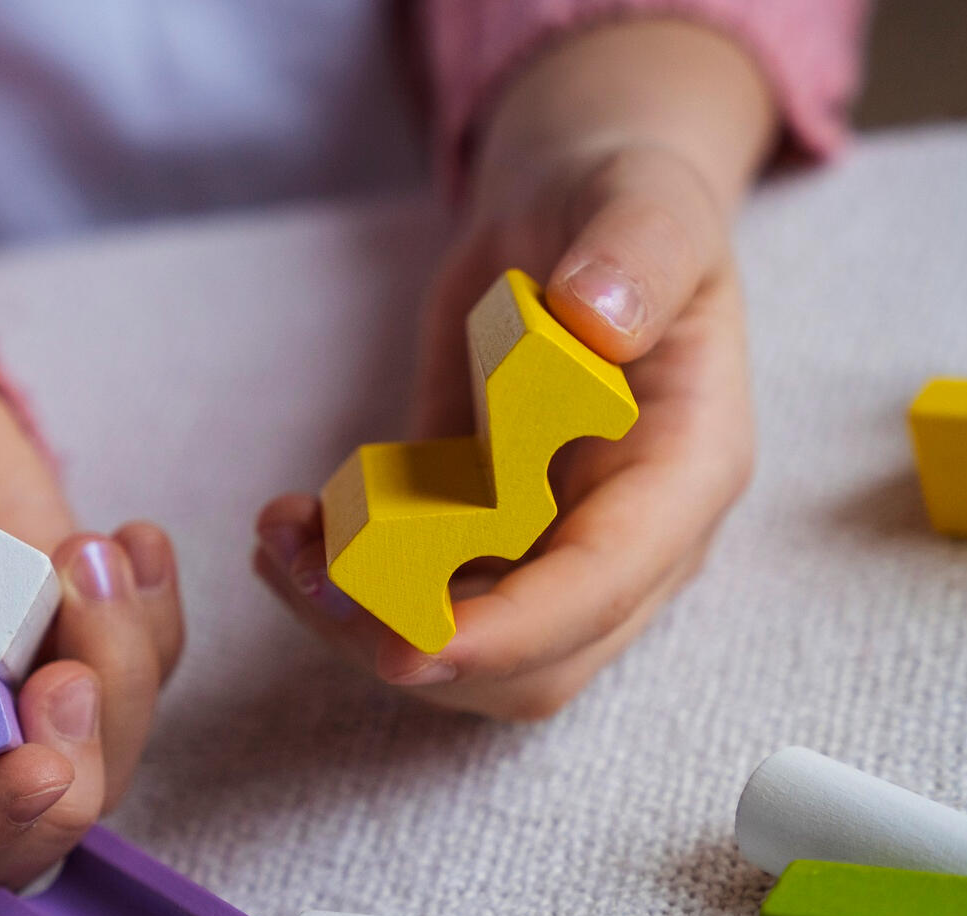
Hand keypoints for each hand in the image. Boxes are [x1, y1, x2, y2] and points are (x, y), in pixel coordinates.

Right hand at [0, 302, 183, 908]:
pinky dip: (150, 628)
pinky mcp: (46, 642)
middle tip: (78, 668)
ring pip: (87, 760)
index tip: (39, 769)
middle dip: (68, 764)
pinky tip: (136, 543)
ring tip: (97, 555)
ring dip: (120, 678)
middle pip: (3, 832)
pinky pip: (126, 683)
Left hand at [254, 20, 772, 718]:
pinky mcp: (486, 545)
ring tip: (280, 542)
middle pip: (535, 661)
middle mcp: (632, 538)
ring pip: (464, 650)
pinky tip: (288, 530)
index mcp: (685, 471)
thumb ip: (637, 255)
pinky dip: (346, 586)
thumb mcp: (644, 203)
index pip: (605, 584)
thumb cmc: (624, 205)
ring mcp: (557, 552)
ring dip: (361, 623)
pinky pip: (416, 601)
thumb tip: (596, 316)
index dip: (513, 628)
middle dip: (416, 645)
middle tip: (307, 581)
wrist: (577, 218)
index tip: (411, 645)